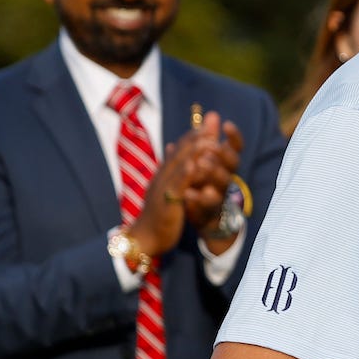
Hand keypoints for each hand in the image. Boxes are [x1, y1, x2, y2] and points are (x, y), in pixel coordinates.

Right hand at [127, 126, 216, 256]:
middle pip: (181, 152)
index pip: (180, 150)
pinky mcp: (167, 202)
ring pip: (179, 166)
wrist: (146, 237)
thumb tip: (175, 151)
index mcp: (165, 174)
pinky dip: (185, 175)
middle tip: (212, 122)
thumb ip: (174, 172)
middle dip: (197, 136)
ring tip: (209, 137)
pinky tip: (195, 165)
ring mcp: (164, 188)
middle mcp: (163, 176)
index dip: (193, 136)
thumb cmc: (159, 215)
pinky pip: (176, 186)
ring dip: (194, 151)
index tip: (208, 123)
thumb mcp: (168, 190)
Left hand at [178, 111, 243, 238]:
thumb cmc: (204, 183)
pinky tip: (188, 192)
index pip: (235, 149)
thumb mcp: (204, 159)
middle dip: (223, 154)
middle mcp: (225, 178)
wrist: (203, 217)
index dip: (234, 137)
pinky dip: (197, 198)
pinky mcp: (210, 210)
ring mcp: (219, 194)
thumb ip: (208, 139)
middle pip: (232, 164)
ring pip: (223, 183)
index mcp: (224, 165)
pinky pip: (207, 204)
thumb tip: (212, 114)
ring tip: (201, 163)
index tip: (226, 124)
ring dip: (213, 172)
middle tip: (211, 146)